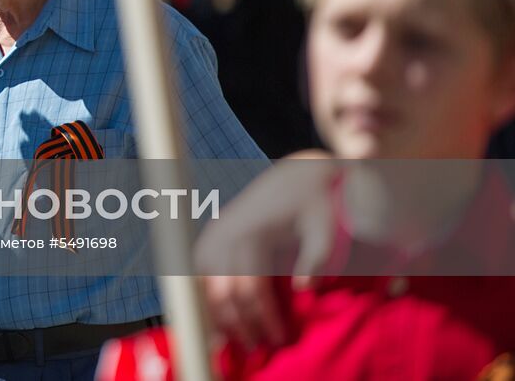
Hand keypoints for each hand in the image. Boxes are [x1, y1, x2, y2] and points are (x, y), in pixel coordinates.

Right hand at [196, 153, 335, 350]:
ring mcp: (212, 236)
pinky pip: (198, 276)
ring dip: (218, 316)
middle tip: (258, 347)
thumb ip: (316, 260)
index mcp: (250, 234)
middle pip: (223, 294)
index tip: (279, 339)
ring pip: (205, 287)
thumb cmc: (316, 205)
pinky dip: (206, 299)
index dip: (264, 319)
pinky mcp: (209, 238)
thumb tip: (303, 289)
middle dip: (239, 325)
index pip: (250, 290)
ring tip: (235, 340)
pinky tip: (216, 319)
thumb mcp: (325, 230)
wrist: (297, 177)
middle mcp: (224, 235)